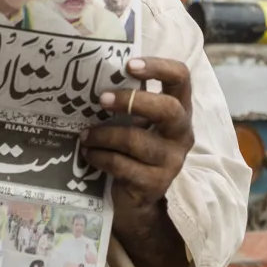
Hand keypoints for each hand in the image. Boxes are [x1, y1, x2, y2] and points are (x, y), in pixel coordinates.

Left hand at [81, 58, 194, 266]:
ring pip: (136, 140)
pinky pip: (122, 165)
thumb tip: (91, 76)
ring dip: (104, 135)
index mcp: (179, 110)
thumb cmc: (132, 151)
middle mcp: (181, 134)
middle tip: (102, 99)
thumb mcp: (135, 123)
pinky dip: (100, 157)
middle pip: (168, 109)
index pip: (181, 78)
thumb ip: (127, 103)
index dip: (158, 67)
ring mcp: (171, 161)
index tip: (129, 65)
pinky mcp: (155, 183)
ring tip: (84, 136)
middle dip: (132, 101)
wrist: (136, 201)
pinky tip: (88, 154)